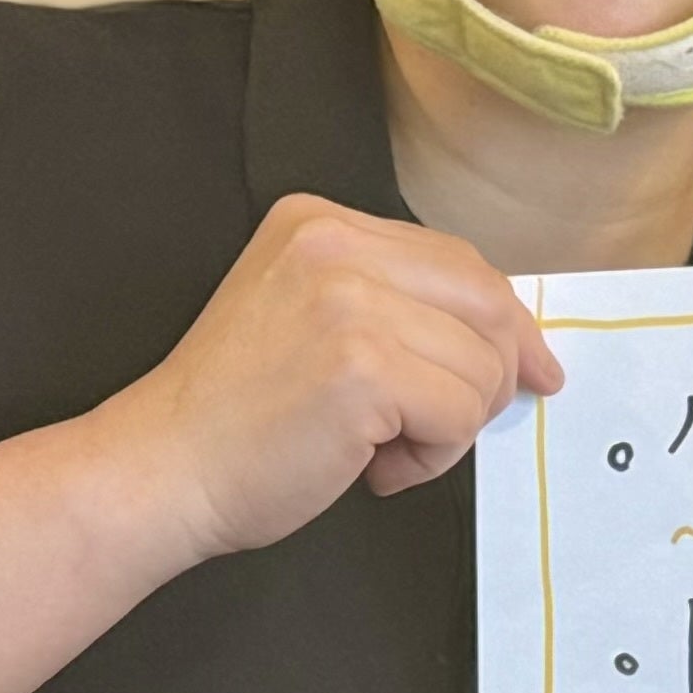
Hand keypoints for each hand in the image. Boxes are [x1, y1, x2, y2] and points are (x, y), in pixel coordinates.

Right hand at [92, 195, 561, 566]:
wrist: (160, 470)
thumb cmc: (239, 417)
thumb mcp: (314, 318)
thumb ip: (396, 304)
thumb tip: (517, 339)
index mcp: (321, 222)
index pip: (459, 261)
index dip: (504, 323)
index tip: (532, 369)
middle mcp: (335, 243)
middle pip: (487, 301)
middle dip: (496, 374)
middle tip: (447, 426)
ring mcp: (347, 301)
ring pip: (483, 366)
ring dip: (449, 427)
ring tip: (379, 448)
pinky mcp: (360, 366)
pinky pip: (460, 414)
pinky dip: (432, 456)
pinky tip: (373, 466)